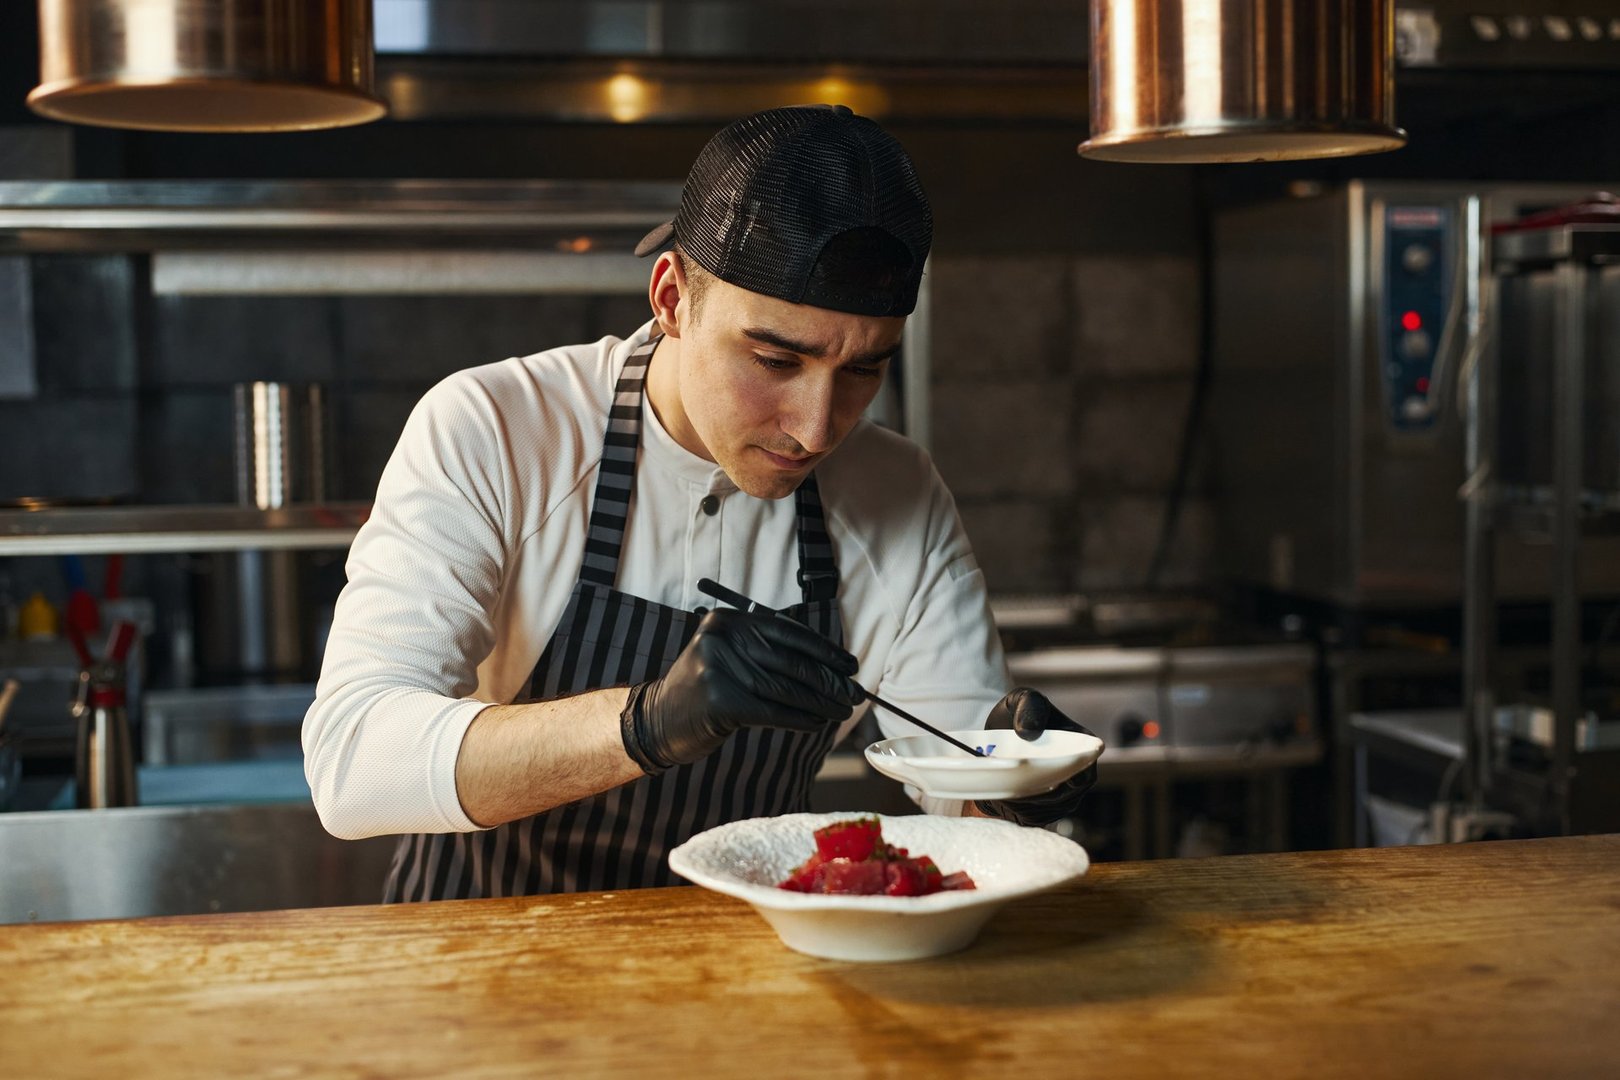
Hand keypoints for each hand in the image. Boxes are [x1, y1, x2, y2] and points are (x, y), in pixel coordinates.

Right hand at [620, 608, 862, 772]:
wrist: (658, 720)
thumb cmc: (705, 690)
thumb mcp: (730, 657)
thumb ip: (769, 653)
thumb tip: (831, 666)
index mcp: (728, 620)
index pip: (788, 632)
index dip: (824, 650)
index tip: (850, 665)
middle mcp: (722, 638)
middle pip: (790, 661)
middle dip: (829, 680)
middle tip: (856, 694)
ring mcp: (718, 669)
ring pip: (786, 689)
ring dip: (821, 703)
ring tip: (843, 711)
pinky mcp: (720, 701)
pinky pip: (773, 711)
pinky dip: (801, 718)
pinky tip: (818, 723)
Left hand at [974, 688, 1099, 826]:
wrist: (1001, 728)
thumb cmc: (1018, 711)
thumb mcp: (1023, 698)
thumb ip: (1029, 707)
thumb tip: (1028, 732)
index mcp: (1083, 746)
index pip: (1085, 773)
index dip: (1068, 782)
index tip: (1046, 783)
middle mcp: (1079, 773)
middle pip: (1066, 798)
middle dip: (1039, 797)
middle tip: (1011, 789)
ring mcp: (1063, 792)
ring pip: (1049, 811)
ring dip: (1026, 807)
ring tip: (1002, 792)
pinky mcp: (1045, 806)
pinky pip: (1035, 818)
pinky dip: (1018, 813)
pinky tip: (1002, 800)